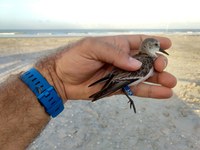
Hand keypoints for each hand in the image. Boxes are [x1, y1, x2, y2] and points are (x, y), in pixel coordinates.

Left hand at [55, 35, 176, 99]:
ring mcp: (121, 75)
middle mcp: (122, 60)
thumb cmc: (74, 58)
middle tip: (163, 68)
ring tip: (171, 83)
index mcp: (117, 45)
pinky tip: (163, 93)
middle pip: (145, 61)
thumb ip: (114, 54)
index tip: (168, 45)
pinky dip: (149, 92)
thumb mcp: (92, 48)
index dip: (154, 43)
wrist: (61, 78)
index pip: (140, 42)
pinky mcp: (118, 88)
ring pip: (144, 77)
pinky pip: (136, 90)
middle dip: (158, 64)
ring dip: (158, 80)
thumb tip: (135, 64)